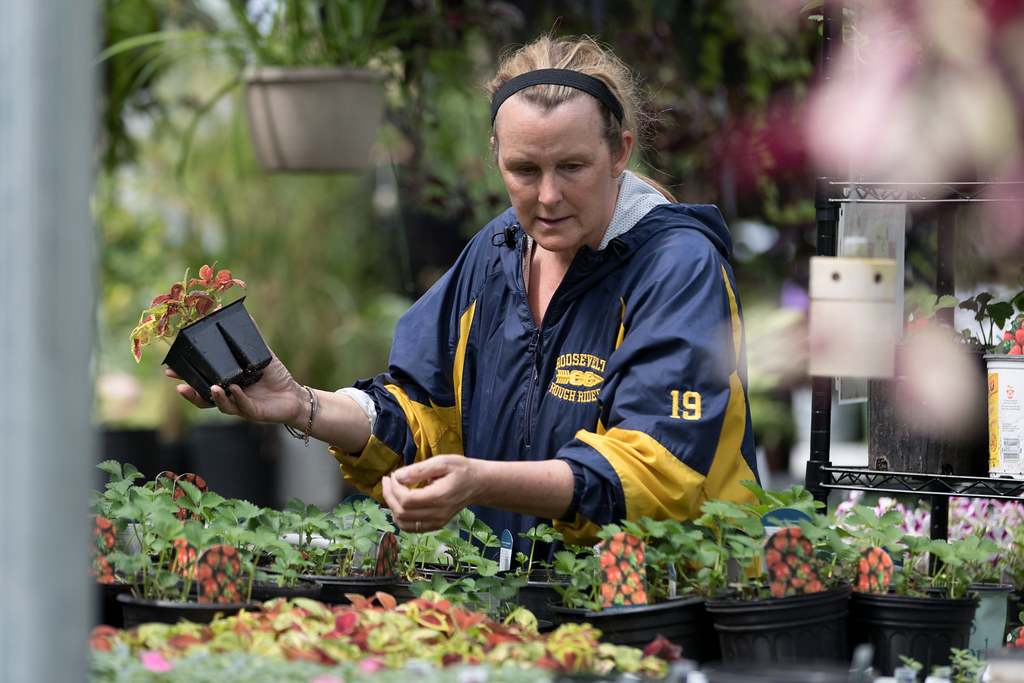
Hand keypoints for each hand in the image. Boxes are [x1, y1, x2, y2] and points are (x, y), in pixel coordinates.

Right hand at [165, 350, 305, 424]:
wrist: (295, 396)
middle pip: (204, 397)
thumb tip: (246, 316)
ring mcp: (240, 405)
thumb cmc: (275, 377)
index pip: (202, 381)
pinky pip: (242, 406)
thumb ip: (252, 339)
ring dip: (214, 397)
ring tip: (211, 387)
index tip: (170, 369)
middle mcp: (229, 396)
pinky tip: (234, 390)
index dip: (186, 377)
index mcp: (226, 383)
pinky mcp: (253, 412)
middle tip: (178, 385)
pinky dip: (237, 398)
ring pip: (221, 405)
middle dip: (190, 392)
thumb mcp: (262, 356)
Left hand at [380, 456, 478, 532]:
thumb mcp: (442, 462)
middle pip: (402, 512)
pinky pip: (411, 528)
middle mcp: (438, 514)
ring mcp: (437, 522)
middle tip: (388, 480)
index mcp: (439, 497)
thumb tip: (398, 476)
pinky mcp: (436, 525)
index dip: (393, 488)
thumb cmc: (461, 470)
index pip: (406, 500)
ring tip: (392, 491)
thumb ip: (419, 469)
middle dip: (389, 495)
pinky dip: (401, 517)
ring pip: (403, 523)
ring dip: (392, 508)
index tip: (393, 475)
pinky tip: (400, 503)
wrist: (478, 484)